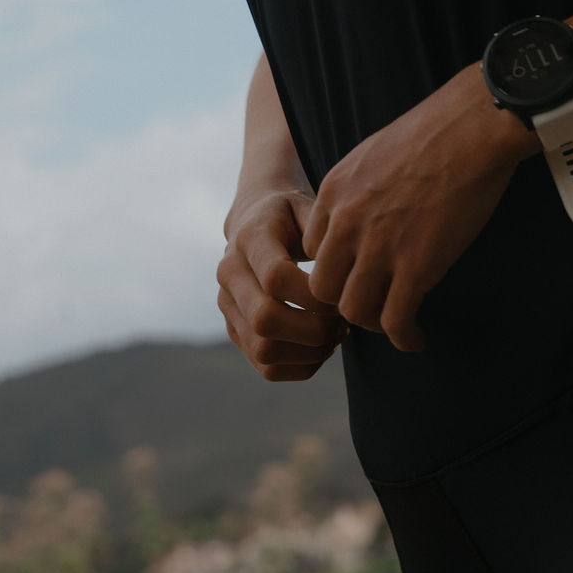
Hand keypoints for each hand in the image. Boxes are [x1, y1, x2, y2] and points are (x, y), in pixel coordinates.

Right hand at [217, 189, 348, 381]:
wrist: (253, 219)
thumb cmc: (289, 214)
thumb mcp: (306, 206)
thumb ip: (324, 226)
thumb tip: (344, 262)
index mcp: (249, 237)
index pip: (275, 277)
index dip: (314, 295)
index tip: (343, 295)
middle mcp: (230, 272)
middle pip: (264, 319)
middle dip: (314, 330)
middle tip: (343, 323)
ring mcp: (228, 305)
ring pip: (263, 350)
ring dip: (309, 353)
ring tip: (335, 336)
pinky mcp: (234, 329)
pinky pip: (265, 367)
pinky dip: (301, 367)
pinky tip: (322, 348)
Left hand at [301, 64, 526, 353]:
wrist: (471, 127)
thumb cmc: (436, 132)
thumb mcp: (374, 152)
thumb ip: (360, 188)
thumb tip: (368, 213)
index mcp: (335, 191)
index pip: (313, 250)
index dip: (335, 268)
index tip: (356, 276)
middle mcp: (347, 222)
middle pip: (323, 288)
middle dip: (344, 303)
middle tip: (371, 306)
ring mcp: (378, 246)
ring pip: (354, 311)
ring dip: (374, 324)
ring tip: (396, 323)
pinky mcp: (415, 265)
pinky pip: (395, 320)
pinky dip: (404, 338)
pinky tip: (417, 339)